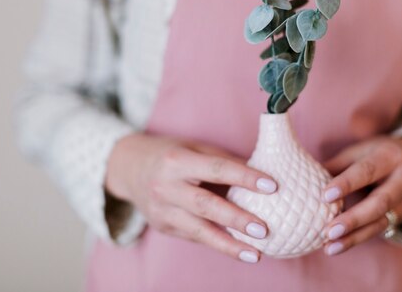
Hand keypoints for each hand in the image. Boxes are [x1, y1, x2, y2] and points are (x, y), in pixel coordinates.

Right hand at [105, 133, 277, 262]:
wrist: (129, 168)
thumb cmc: (171, 154)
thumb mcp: (194, 148)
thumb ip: (224, 161)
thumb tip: (264, 172)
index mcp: (177, 161)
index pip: (216, 169)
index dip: (244, 177)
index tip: (272, 185)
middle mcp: (166, 187)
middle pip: (205, 205)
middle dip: (236, 218)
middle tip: (264, 229)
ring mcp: (162, 210)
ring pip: (199, 230)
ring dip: (229, 244)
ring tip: (256, 253)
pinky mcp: (164, 226)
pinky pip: (195, 236)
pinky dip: (218, 243)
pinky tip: (240, 250)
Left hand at [320, 136, 401, 254]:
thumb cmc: (377, 154)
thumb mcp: (360, 152)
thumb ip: (336, 165)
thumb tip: (304, 177)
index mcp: (389, 156)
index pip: (366, 171)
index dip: (346, 184)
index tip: (325, 195)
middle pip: (379, 202)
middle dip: (353, 219)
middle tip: (328, 230)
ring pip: (380, 222)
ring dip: (354, 237)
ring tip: (329, 246)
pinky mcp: (401, 216)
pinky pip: (379, 230)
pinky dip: (356, 239)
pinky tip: (337, 246)